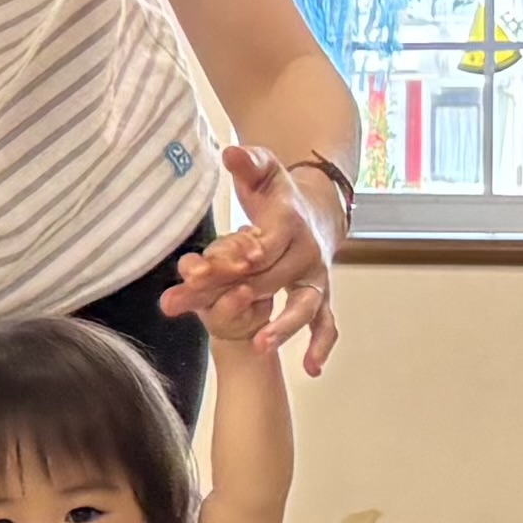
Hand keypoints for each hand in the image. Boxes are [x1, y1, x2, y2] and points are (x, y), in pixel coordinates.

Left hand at [166, 144, 341, 374]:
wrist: (315, 207)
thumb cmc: (277, 192)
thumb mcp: (262, 170)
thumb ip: (247, 162)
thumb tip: (230, 153)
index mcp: (288, 221)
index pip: (260, 244)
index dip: (236, 257)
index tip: (207, 270)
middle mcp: (306, 252)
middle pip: (268, 278)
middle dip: (231, 295)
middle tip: (196, 308)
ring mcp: (316, 276)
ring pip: (303, 304)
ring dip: (283, 326)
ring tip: (261, 345)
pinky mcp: (320, 294)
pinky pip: (326, 322)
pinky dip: (321, 345)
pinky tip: (311, 370)